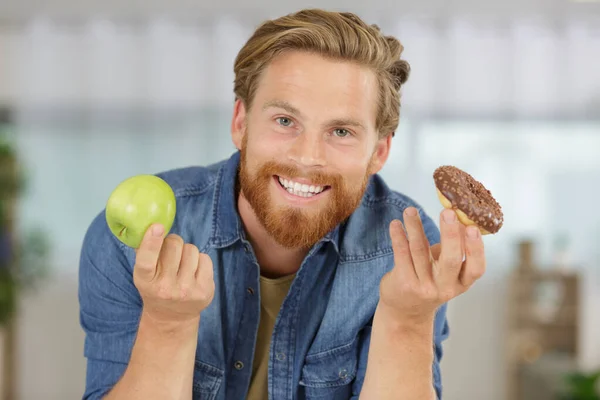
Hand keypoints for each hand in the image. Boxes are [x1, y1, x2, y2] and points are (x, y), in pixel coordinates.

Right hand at [133, 224, 214, 325]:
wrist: (172, 317)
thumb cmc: (156, 287)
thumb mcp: (144, 275)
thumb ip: (145, 252)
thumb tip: (152, 225)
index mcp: (145, 282)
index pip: (147, 260)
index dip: (152, 242)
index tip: (157, 227)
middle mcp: (165, 288)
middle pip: (174, 245)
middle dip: (172, 242)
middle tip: (171, 252)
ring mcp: (186, 290)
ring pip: (191, 249)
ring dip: (187, 252)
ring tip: (181, 265)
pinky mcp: (205, 291)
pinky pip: (205, 258)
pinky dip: (199, 260)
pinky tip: (193, 272)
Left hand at [378, 207, 485, 327]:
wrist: (405, 313)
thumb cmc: (430, 283)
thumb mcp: (447, 272)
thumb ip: (453, 249)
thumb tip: (459, 217)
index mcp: (461, 283)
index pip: (475, 268)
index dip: (475, 249)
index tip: (473, 228)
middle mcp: (445, 287)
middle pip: (450, 260)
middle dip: (449, 234)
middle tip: (447, 212)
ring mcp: (424, 287)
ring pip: (420, 251)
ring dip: (415, 227)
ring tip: (410, 210)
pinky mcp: (404, 283)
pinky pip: (401, 255)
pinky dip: (398, 237)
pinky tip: (395, 224)